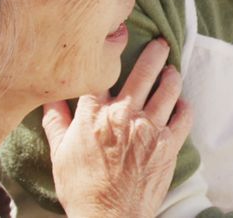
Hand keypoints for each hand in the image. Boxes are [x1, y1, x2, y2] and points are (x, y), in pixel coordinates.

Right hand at [42, 39, 192, 217]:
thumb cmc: (81, 189)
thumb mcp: (59, 154)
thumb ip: (55, 121)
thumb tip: (47, 97)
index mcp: (94, 115)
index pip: (102, 74)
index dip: (109, 56)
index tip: (117, 43)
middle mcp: (124, 115)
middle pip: (143, 73)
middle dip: (154, 54)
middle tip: (160, 43)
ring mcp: (149, 129)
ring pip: (168, 90)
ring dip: (172, 76)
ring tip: (172, 70)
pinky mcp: (168, 145)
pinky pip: (184, 117)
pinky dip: (184, 107)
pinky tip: (182, 104)